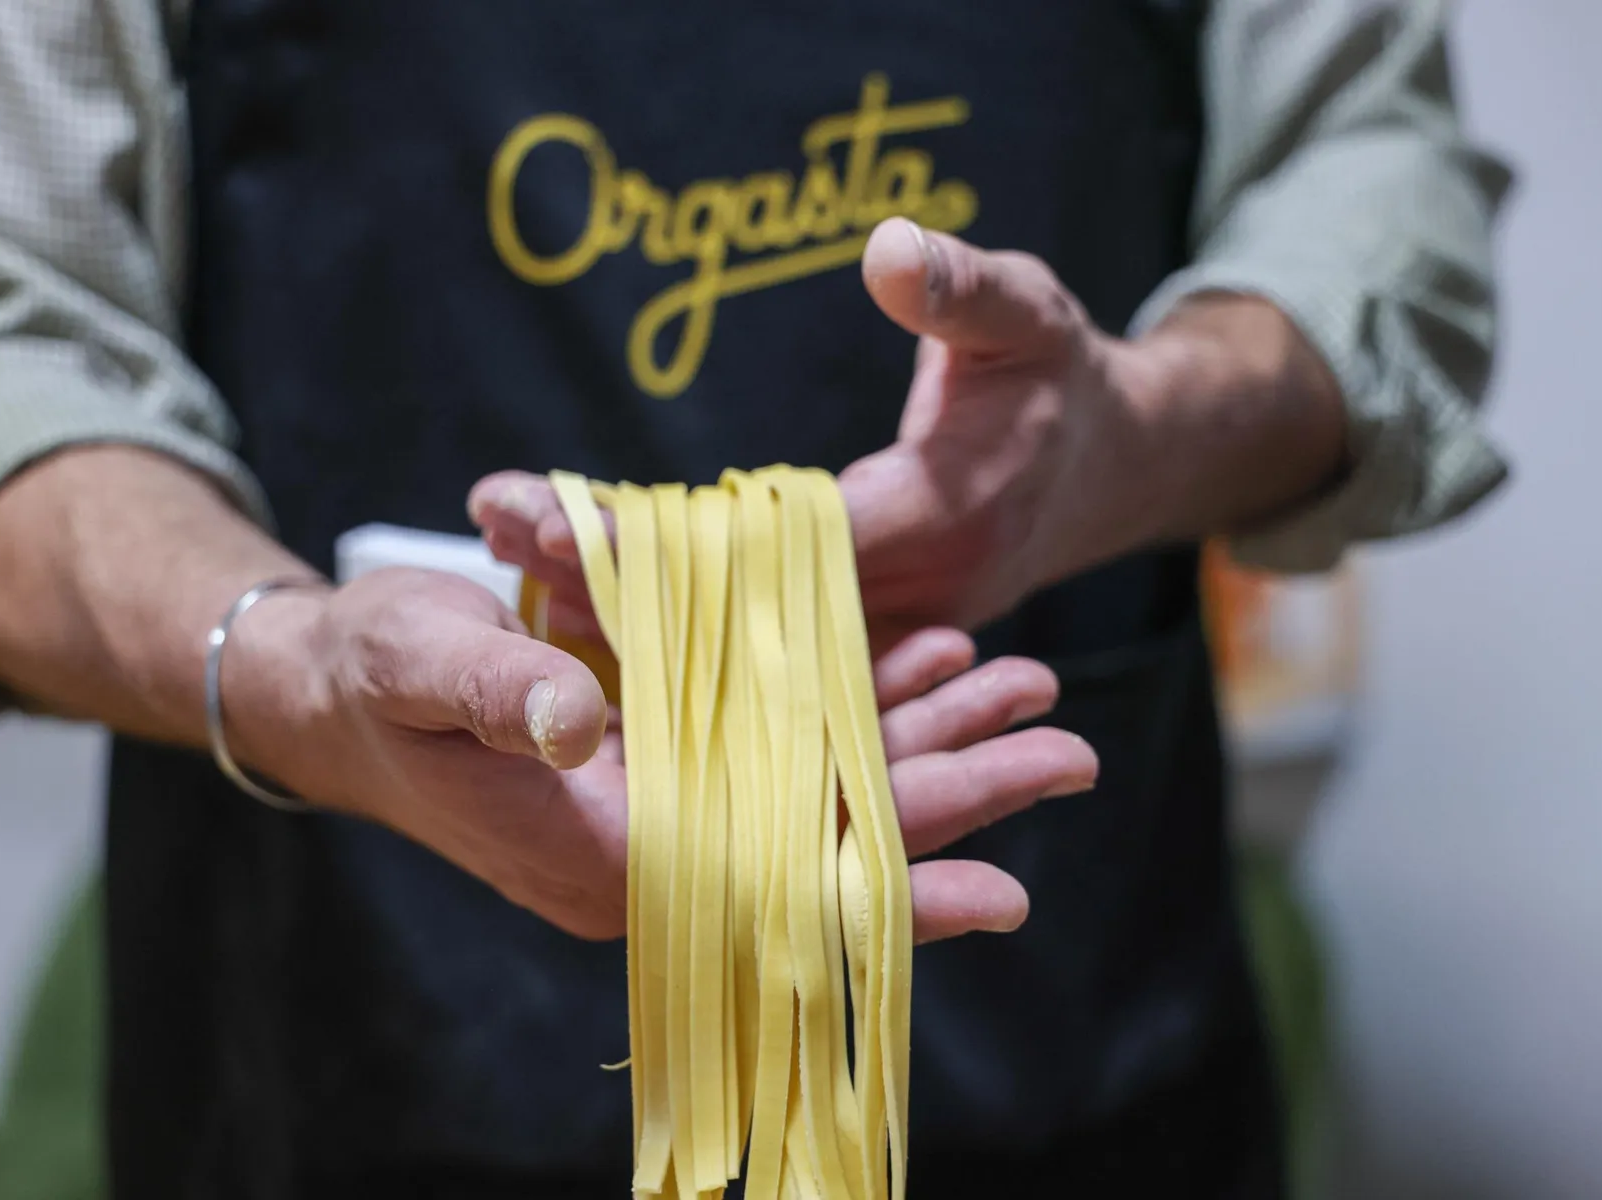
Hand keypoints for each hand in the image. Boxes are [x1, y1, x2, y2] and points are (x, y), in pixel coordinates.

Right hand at [226, 567, 1096, 941]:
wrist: (339, 689)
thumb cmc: (371, 680)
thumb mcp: (419, 665)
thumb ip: (497, 691)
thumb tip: (583, 721)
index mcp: (605, 855)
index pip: (777, 890)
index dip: (888, 891)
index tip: (1005, 891)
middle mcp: (661, 849)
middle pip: (832, 838)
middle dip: (952, 799)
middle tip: (1067, 749)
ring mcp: (676, 806)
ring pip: (826, 788)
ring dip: (926, 742)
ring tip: (1027, 689)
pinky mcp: (678, 757)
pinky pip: (792, 740)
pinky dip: (859, 702)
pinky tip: (928, 660)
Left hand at [471, 219, 1342, 646]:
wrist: (1104, 464)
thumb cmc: (1059, 376)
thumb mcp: (1029, 313)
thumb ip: (964, 291)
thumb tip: (891, 250)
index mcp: (940, 523)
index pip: (773, 547)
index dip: (659, 538)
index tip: (545, 511)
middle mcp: (905, 604)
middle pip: (734, 609)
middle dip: (610, 571)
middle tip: (497, 526)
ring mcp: (885, 634)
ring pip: (739, 642)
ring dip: (628, 603)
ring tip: (513, 558)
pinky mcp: (866, 640)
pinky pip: (762, 649)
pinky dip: (679, 627)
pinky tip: (588, 593)